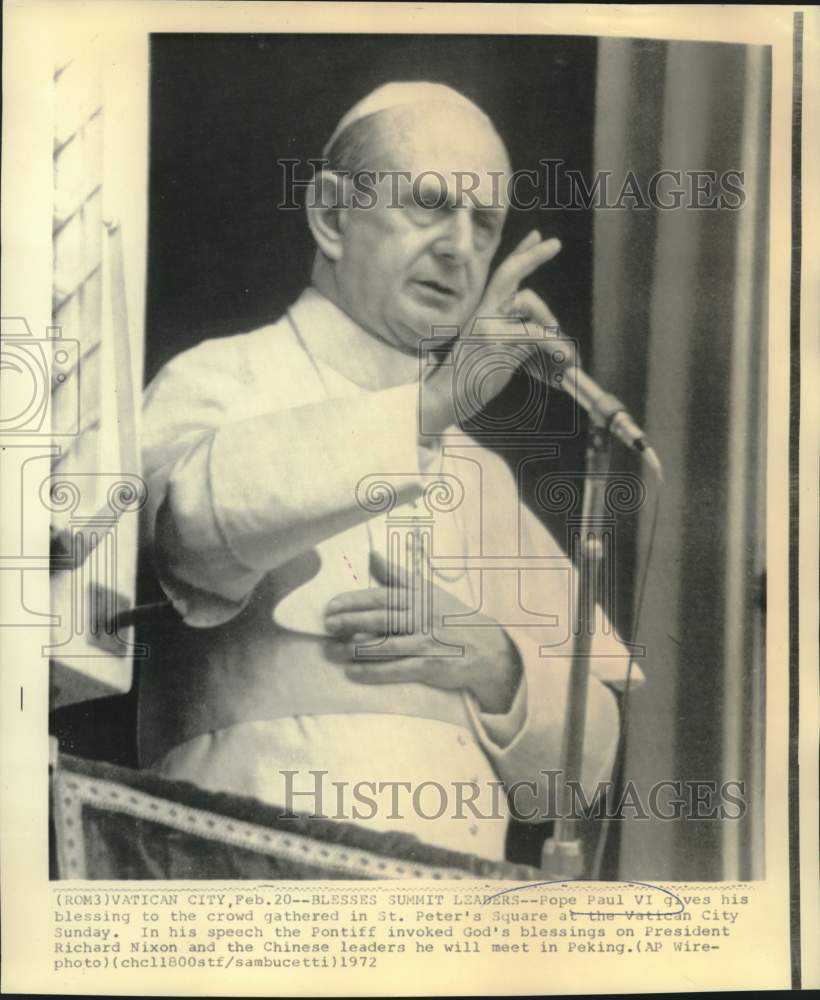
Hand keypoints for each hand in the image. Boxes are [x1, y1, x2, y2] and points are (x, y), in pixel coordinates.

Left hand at [323, 552, 522, 713]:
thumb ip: (397, 575)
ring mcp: (426, 642)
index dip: (354, 601)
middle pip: (380, 619)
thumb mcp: (427, 590)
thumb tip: (372, 556)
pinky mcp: (429, 665)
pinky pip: (396, 669)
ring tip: (331, 651)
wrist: (485, 646)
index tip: (331, 606)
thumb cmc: (450, 615)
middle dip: (350, 622)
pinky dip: (373, 672)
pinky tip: (353, 672)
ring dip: (355, 649)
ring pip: (385, 646)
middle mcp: (421, 617)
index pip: (381, 596)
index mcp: (418, 597)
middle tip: (327, 625)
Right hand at [419, 230, 561, 435]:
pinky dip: (555, 344)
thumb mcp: (491, 349)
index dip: (520, 254)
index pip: (502, 277)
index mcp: (481, 314)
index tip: (538, 236)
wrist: (446, 397)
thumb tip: (545, 326)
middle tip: (555, 243)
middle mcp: (482, 314)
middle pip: (510, 275)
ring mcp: (488, 326)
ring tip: (562, 350)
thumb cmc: (469, 378)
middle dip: (534, 256)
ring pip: (529, 305)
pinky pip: (537, 334)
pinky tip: (563, 356)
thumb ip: (513, 332)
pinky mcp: (497, 342)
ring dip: (551, 325)